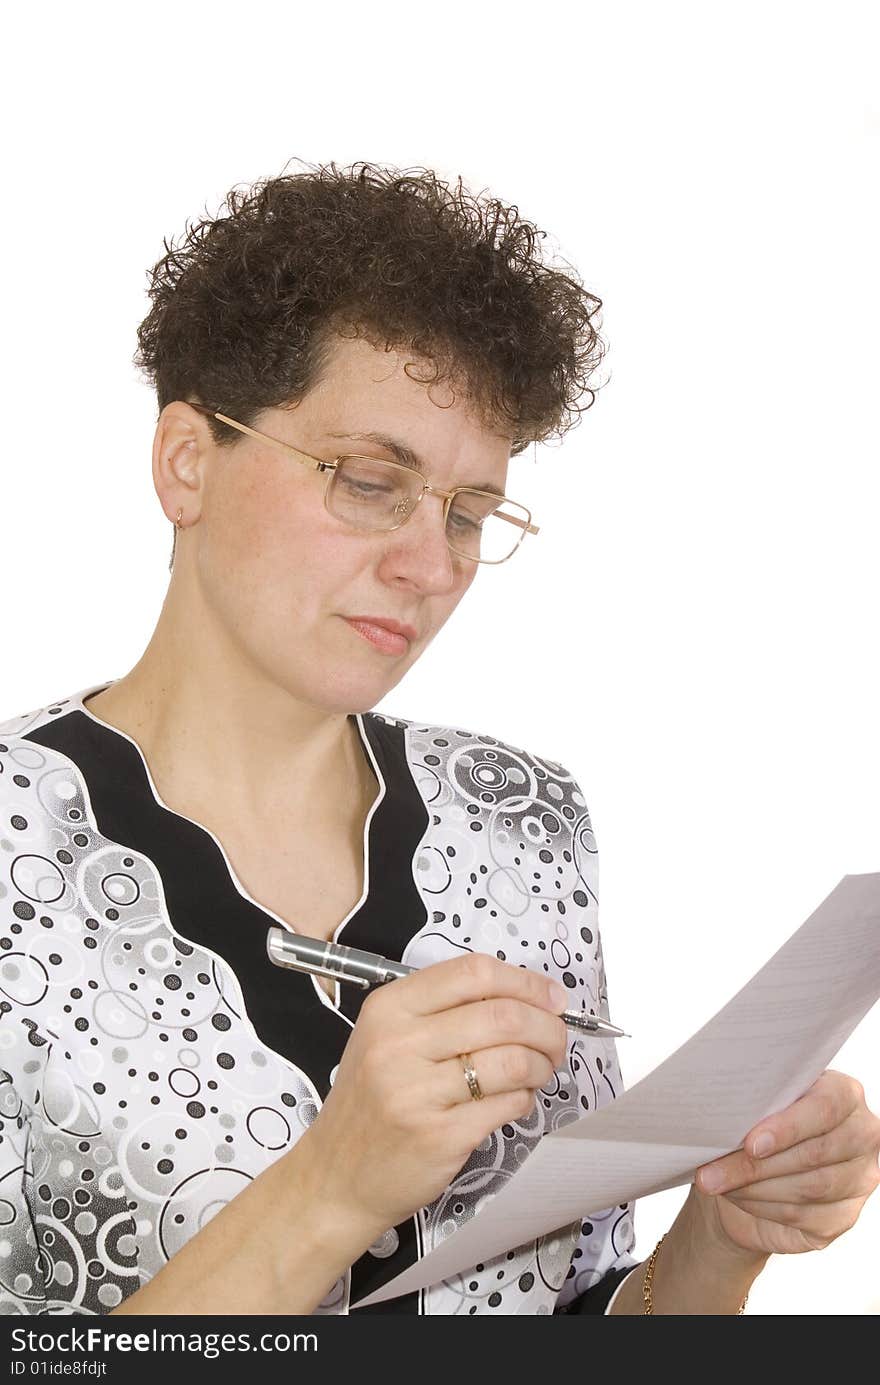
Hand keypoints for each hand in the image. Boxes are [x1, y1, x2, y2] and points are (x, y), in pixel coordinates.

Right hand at [297, 952, 568, 1238]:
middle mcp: (399, 1044)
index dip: (525, 982)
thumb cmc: (371, 1104)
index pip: (473, 973)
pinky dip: (524, 1099)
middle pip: (502, 1014)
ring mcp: (417, 1092)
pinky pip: (507, 1104)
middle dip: (547, 1026)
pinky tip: (515, 1099)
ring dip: (542, 1063)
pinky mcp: (439, 1136)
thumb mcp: (387, 1038)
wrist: (335, 1177)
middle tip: (557, 1039)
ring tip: (540, 1071)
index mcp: (389, 1008)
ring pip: (512, 1060)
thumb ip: (444, 1011)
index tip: (550, 997)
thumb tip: (528, 997)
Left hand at [692, 1069, 879, 1257]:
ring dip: (754, 1188)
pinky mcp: (844, 1215)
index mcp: (844, 1093)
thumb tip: (723, 1116)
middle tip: (710, 1173)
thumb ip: (752, 1103)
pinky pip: (803, 1215)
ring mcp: (859, 1178)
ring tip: (716, 1182)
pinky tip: (738, 1196)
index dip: (788, 1127)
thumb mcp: (754, 1104)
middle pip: (815, 1154)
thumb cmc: (756, 1124)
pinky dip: (762, 1207)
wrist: (751, 1169)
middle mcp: (862, 1134)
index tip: (750, 1144)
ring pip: (809, 1188)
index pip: (825, 1107)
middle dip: (755, 1166)